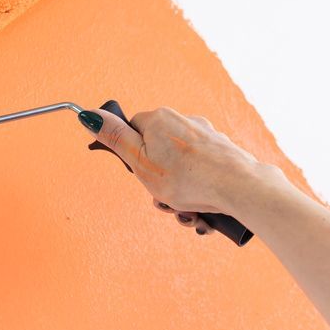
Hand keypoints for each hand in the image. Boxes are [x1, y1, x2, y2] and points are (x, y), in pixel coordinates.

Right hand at [77, 106, 271, 235]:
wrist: (240, 188)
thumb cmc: (189, 179)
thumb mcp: (140, 163)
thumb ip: (114, 138)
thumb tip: (89, 115)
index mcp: (160, 119)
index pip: (133, 133)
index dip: (134, 159)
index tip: (142, 176)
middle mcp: (184, 122)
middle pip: (158, 154)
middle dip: (159, 185)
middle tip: (166, 202)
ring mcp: (207, 137)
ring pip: (181, 170)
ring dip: (180, 197)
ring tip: (189, 214)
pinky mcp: (223, 153)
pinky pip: (202, 175)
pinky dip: (201, 195)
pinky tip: (206, 212)